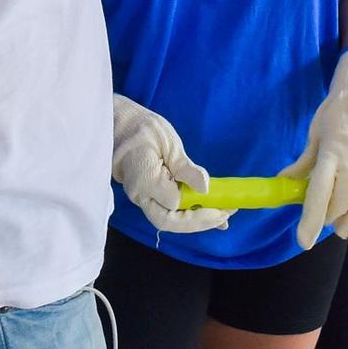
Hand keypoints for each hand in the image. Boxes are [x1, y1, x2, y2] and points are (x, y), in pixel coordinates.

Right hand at [112, 95, 230, 233]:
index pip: (173, 203)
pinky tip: (211, 215)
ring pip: (169, 220)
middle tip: (226, 214)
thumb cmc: (143, 129)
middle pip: (169, 221)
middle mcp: (140, 195)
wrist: (121, 127)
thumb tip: (205, 188)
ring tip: (224, 215)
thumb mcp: (168, 143)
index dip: (197, 207)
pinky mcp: (149, 196)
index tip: (221, 202)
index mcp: (143, 179)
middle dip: (200, 222)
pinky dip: (190, 215)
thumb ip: (185, 168)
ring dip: (197, 221)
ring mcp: (143, 198)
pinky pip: (169, 211)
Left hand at [279, 48, 347, 248]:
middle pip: (341, 204)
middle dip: (328, 219)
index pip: (319, 193)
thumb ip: (303, 163)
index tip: (303, 242)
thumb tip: (282, 182)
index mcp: (332, 151)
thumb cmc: (334, 117)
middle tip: (324, 223)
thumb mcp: (315, 136)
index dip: (310, 221)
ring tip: (342, 228)